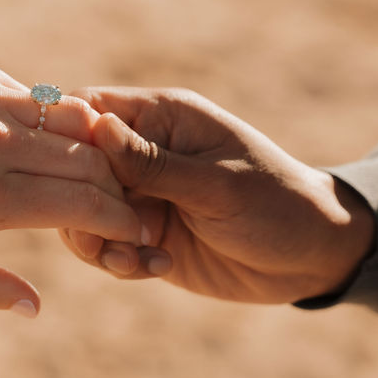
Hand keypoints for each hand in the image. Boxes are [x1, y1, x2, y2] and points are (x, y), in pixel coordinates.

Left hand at [0, 55, 144, 315]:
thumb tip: (36, 307)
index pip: (84, 205)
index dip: (120, 220)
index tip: (134, 231)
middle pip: (92, 162)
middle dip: (117, 188)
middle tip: (121, 206)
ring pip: (74, 122)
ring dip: (93, 151)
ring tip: (90, 175)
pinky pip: (36, 98)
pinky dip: (52, 123)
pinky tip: (38, 143)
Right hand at [60, 87, 373, 303]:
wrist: (312, 257)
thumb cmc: (276, 203)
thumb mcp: (216, 185)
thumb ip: (154, 164)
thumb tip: (96, 127)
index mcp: (162, 117)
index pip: (88, 108)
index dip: (65, 136)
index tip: (69, 175)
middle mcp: (143, 152)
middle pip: (72, 164)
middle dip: (79, 200)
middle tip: (112, 229)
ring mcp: (141, 195)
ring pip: (80, 210)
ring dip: (96, 239)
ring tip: (135, 256)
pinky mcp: (143, 234)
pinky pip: (104, 245)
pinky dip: (117, 261)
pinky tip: (156, 268)